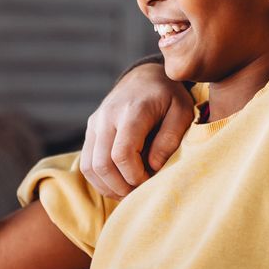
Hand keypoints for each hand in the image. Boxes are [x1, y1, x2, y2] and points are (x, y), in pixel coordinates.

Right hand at [81, 63, 195, 198]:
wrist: (144, 76)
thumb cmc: (168, 96)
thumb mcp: (182, 112)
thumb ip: (170, 139)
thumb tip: (152, 167)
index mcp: (132, 111)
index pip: (122, 154)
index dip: (135, 176)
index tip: (150, 181)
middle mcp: (107, 116)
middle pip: (102, 164)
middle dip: (121, 186)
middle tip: (140, 192)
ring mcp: (95, 123)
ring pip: (89, 167)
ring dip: (108, 186)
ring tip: (129, 191)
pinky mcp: (90, 131)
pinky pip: (86, 163)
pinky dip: (100, 180)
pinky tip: (119, 183)